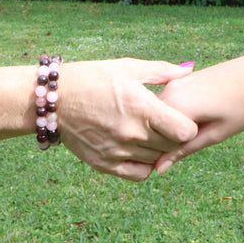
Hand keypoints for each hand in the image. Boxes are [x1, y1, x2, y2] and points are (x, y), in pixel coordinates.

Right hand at [58, 58, 197, 180]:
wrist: (53, 99)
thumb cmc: (93, 78)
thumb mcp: (128, 68)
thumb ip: (162, 71)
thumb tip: (189, 70)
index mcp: (141, 108)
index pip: (185, 132)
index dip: (189, 126)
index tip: (181, 118)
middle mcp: (131, 134)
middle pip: (173, 147)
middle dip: (175, 136)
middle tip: (166, 124)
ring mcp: (117, 151)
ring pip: (157, 160)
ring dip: (159, 148)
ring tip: (150, 133)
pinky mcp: (104, 164)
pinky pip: (139, 174)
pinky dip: (144, 165)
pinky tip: (139, 149)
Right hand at [155, 40, 243, 173]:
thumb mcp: (215, 133)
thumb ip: (183, 150)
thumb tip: (158, 169)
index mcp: (175, 105)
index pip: (155, 140)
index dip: (167, 152)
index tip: (192, 149)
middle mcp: (168, 91)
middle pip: (155, 125)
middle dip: (167, 138)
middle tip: (200, 137)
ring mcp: (173, 83)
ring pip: (161, 114)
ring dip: (171, 126)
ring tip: (203, 125)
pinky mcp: (180, 79)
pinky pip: (169, 104)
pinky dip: (176, 114)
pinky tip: (199, 115)